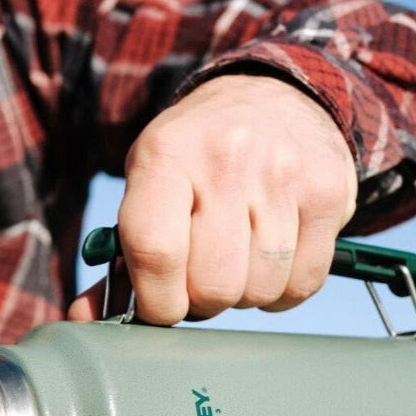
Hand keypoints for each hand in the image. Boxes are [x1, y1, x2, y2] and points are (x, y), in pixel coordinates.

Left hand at [69, 74, 357, 324]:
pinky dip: (282, 290)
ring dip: (243, 294)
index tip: (159, 306)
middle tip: (200, 276)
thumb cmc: (195, 159)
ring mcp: (284, 175)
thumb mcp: (148, 183)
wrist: (275, 95)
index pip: (155, 250)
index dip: (156, 301)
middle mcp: (227, 159)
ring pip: (259, 289)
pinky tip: (270, 260)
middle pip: (213, 284)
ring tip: (237, 259)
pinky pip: (302, 283)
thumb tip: (86, 319)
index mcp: (166, 156)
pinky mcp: (328, 193)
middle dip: (202, 299)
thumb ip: (119, 255)